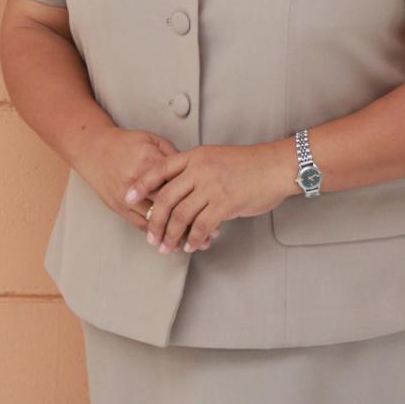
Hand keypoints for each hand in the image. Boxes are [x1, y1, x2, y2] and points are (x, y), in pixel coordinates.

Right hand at [72, 124, 219, 247]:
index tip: (213, 208)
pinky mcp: (118, 208)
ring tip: (193, 242)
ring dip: (174, 235)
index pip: (176, 185)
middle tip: (209, 233)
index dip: (196, 199)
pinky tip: (170, 239)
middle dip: (189, 222)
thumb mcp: (153, 141)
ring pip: (154, 222)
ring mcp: (125, 198)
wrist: (95, 150)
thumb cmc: (126, 144)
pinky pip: (140, 225)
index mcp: (148, 161)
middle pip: (167, 207)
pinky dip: (157, 234)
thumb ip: (173, 158)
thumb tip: (194, 174)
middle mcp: (136, 182)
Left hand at [124, 140, 294, 253]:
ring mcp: (211, 186)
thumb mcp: (218, 158)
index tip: (128, 196)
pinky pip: (201, 226)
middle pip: (166, 198)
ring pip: (180, 215)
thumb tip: (184, 193)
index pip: (160, 169)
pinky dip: (194, 239)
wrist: (276, 166)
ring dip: (171, 235)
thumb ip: (198, 172)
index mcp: (196, 156)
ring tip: (167, 247)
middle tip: (151, 237)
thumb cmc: (251, 165)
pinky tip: (192, 245)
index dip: (142, 184)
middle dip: (155, 221)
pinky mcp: (224, 203)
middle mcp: (200, 169)